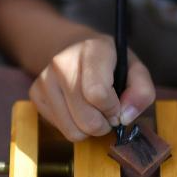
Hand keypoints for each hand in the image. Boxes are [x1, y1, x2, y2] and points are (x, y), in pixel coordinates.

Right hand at [30, 36, 154, 140]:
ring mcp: (45, 79)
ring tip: (92, 110)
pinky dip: (74, 126)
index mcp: (91, 50)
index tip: (117, 106)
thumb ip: (141, 91)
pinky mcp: (35, 94)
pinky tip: (77, 108)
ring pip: (73, 130)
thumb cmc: (107, 60)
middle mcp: (62, 63)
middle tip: (107, 112)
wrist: (69, 46)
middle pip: (87, 120)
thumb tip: (125, 118)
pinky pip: (61, 129)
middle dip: (104, 124)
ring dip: (89, 128)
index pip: (98, 94)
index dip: (113, 109)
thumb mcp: (133, 67)